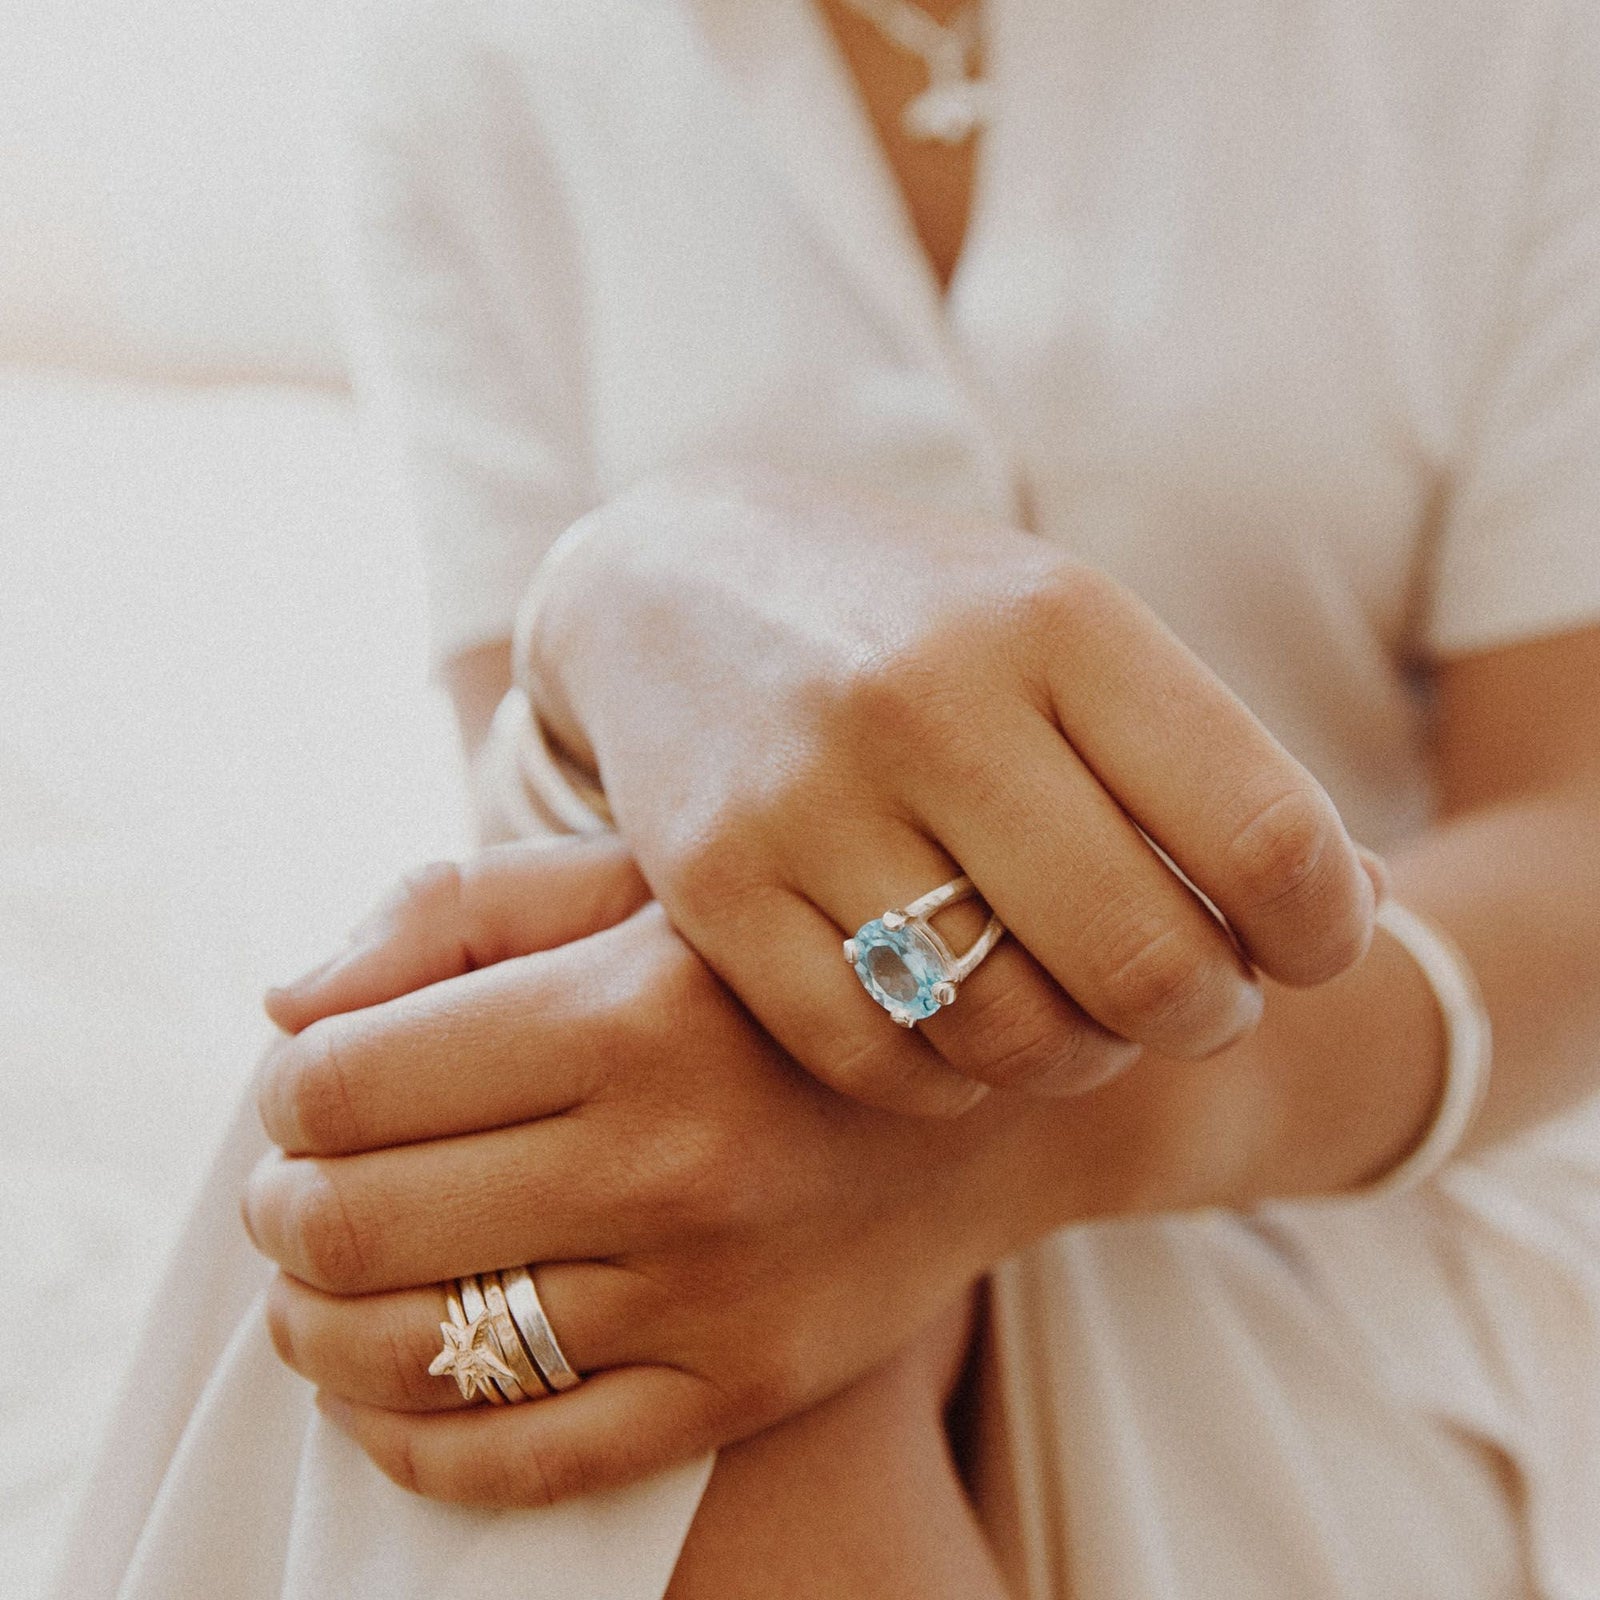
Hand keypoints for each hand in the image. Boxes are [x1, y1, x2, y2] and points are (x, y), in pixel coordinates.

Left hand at [250, 838, 1092, 1506]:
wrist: (982, 1095)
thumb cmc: (772, 971)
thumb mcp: (638, 879)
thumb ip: (456, 909)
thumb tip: (285, 1015)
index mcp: (628, 1010)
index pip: (338, 1084)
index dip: (290, 1090)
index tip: (319, 1083)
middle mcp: (668, 1159)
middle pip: (344, 1223)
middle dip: (282, 1206)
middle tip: (303, 1184)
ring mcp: (706, 1293)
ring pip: (403, 1356)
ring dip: (312, 1323)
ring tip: (323, 1279)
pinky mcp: (738, 1390)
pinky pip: (513, 1462)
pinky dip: (403, 1438)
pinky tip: (388, 1384)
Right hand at [526, 468, 1380, 1114]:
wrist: (672, 583)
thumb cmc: (912, 622)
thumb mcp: (1067, 633)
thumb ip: (1209, 762)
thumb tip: (1369, 909)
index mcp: (1060, 622)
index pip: (1267, 835)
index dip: (1323, 934)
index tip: (1305, 949)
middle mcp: (933, 703)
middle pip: (1146, 963)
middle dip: (1201, 1016)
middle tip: (1188, 1001)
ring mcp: (810, 797)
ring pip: (1007, 1034)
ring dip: (1071, 1057)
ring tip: (1067, 1010)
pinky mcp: (713, 885)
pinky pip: (874, 1056)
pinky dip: (943, 1079)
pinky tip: (953, 1028)